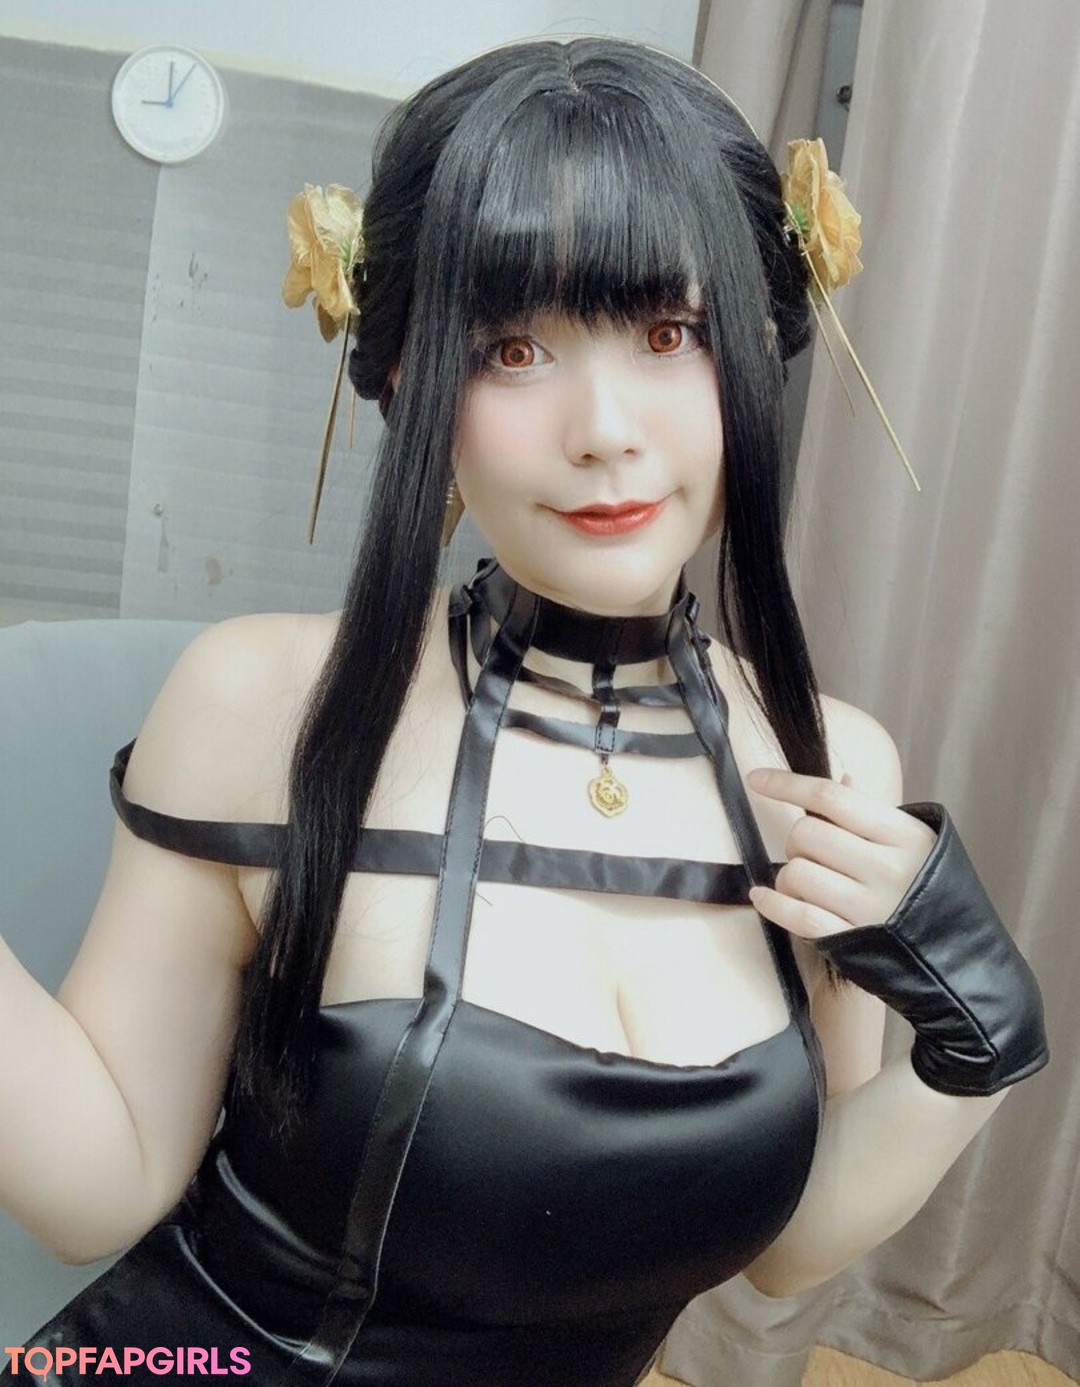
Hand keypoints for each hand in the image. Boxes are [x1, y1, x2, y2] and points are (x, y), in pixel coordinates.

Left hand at [745, 768, 936, 938]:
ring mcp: (870, 907)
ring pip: (797, 873)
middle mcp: (887, 868)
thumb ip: (872, 813)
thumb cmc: (928, 890)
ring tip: (805, 885)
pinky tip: (763, 896)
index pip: (832, 797)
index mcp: (902, 835)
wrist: (959, 956)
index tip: (756, 779)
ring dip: (788, 877)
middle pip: (807, 834)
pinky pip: (798, 916)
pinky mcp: (853, 940)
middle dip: (796, 841)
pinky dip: (773, 904)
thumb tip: (843, 777)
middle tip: (810, 854)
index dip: (787, 784)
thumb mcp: (914, 843)